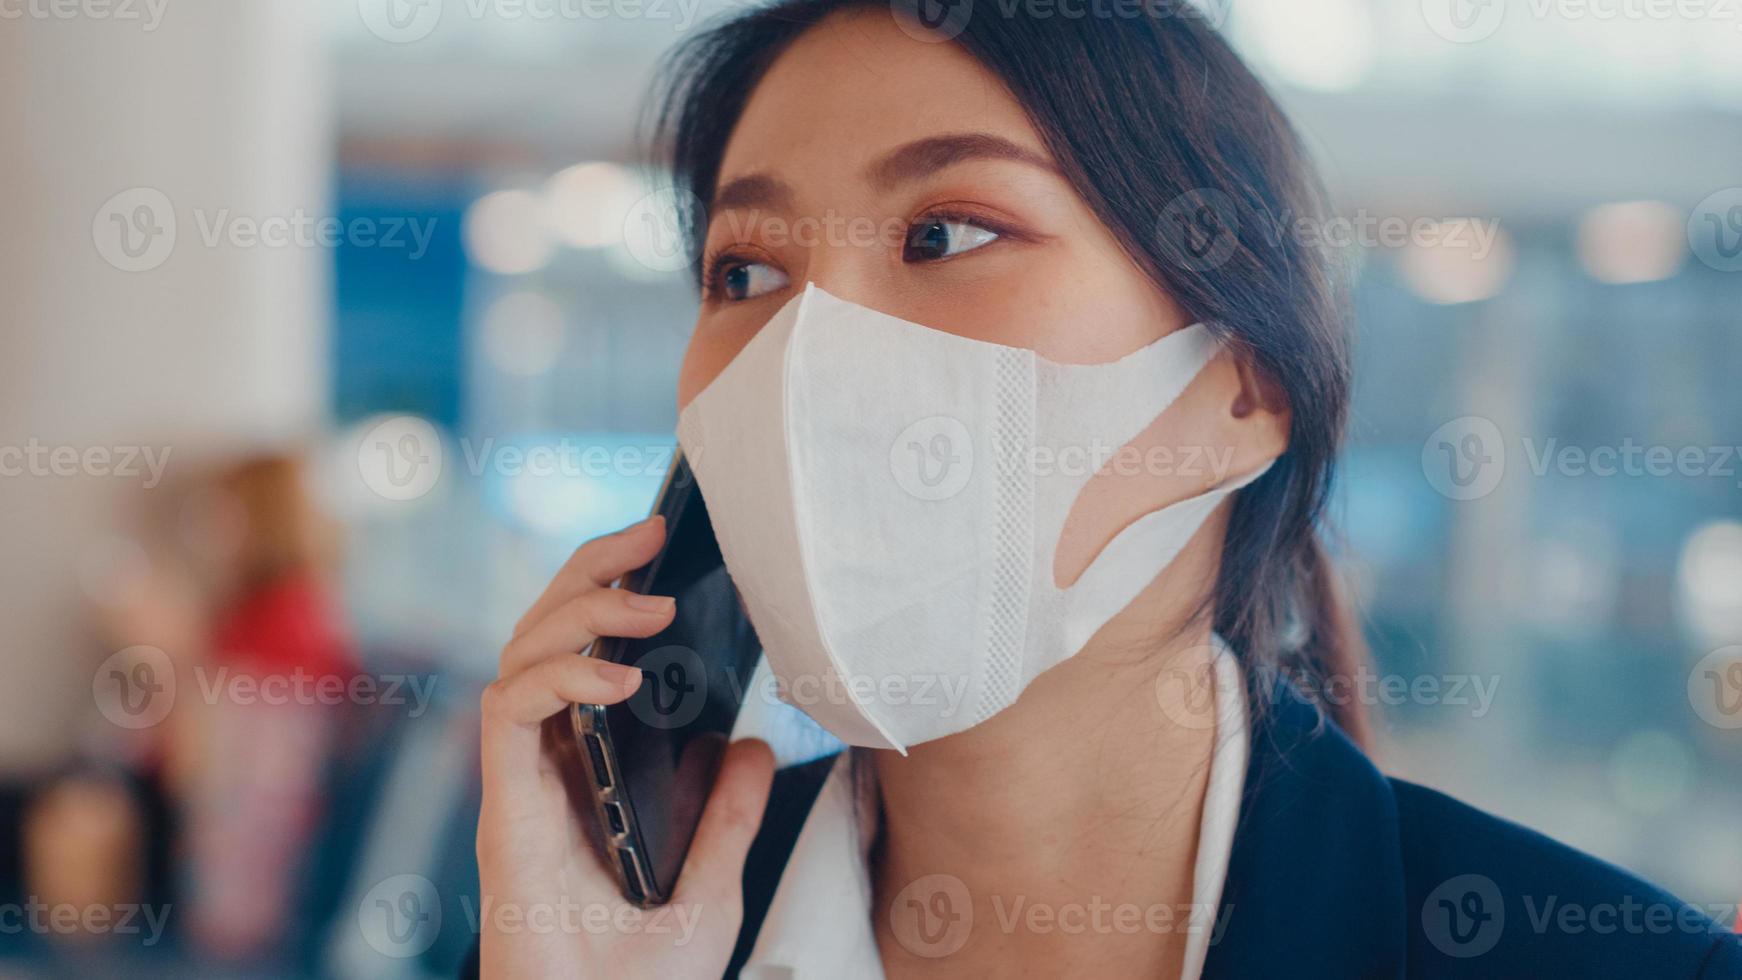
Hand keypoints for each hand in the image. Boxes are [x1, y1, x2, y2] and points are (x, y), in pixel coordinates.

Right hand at [476, 514, 775, 977]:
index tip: (665, 548)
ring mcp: (521, 785)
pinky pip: (507, 710)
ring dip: (580, 611)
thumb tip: (750, 743)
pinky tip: (614, 679)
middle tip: (650, 533)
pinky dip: (558, 676)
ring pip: (519, 653)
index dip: (610, 591)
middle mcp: (544, 768)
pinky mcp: (503, 809)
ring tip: (649, 605)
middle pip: (543, 632)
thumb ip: (727, 815)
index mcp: (584, 773)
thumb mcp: (710, 888)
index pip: (582, 653)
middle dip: (590, 570)